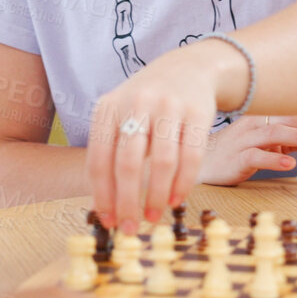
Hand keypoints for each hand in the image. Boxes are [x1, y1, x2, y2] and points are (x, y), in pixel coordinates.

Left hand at [86, 43, 228, 233]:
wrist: (188, 68)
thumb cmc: (145, 105)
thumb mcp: (119, 116)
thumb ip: (109, 152)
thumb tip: (104, 206)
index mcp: (108, 107)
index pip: (99, 159)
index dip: (102, 195)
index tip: (108, 221)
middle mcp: (136, 103)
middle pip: (127, 163)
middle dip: (127, 202)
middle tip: (129, 228)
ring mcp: (168, 106)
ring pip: (162, 162)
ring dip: (156, 197)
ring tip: (154, 217)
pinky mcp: (197, 112)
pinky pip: (191, 156)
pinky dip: (182, 183)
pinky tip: (175, 200)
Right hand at [199, 113, 296, 185]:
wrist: (204, 163)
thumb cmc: (241, 152)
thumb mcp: (273, 144)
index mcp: (266, 114)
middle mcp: (256, 121)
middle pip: (292, 118)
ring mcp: (244, 138)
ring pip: (275, 132)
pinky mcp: (235, 157)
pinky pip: (256, 155)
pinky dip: (274, 158)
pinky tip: (290, 163)